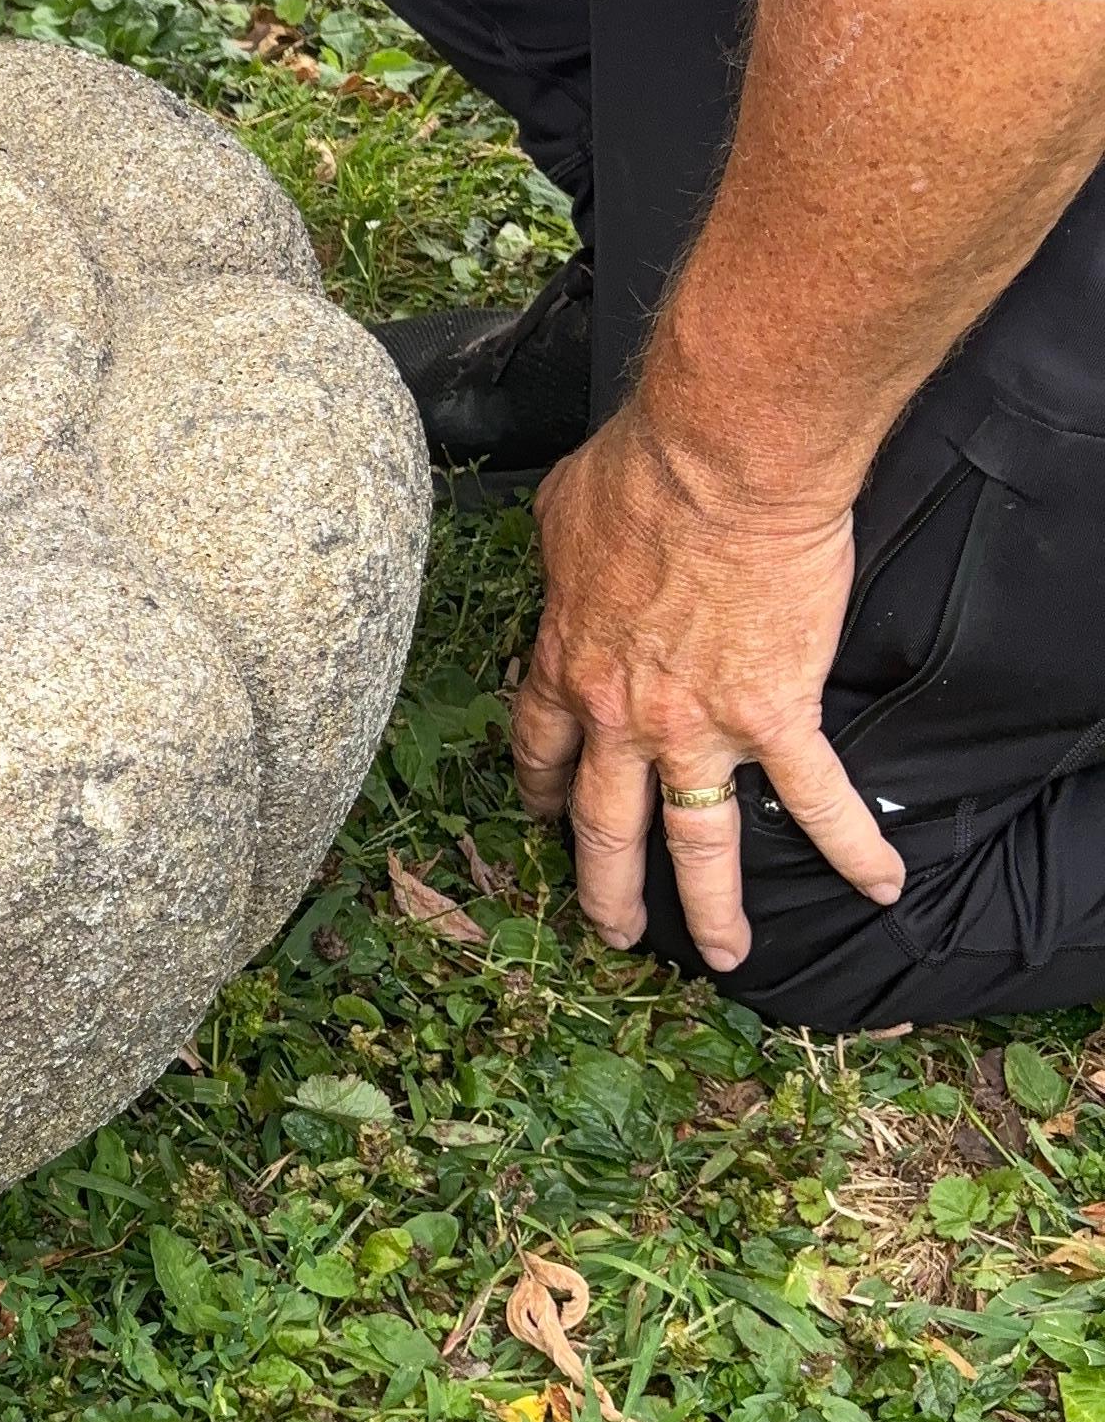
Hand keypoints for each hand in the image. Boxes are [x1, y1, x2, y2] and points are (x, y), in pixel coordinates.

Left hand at [508, 404, 904, 972]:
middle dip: (604, 887)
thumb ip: (564, 561)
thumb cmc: (641, 472)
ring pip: (698, 841)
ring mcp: (698, 725)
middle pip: (604, 823)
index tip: (543, 812)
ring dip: (711, 905)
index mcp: (567, 663)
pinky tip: (880, 885)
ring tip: (724, 956)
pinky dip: (852, 846)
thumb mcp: (562, 514)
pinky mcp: (775, 715)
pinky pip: (817, 797)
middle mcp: (623, 714)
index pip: (540, 746)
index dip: (540, 788)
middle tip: (611, 931)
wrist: (721, 464)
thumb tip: (574, 560)